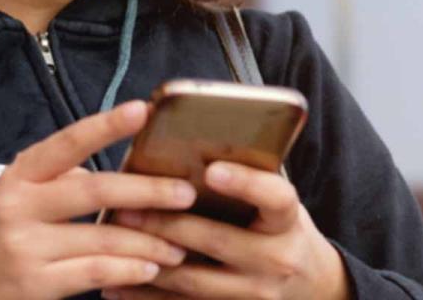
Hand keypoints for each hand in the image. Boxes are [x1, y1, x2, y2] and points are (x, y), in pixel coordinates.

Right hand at [0, 101, 197, 299]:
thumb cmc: (10, 222)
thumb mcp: (26, 189)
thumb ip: (69, 176)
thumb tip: (135, 169)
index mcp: (23, 173)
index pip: (68, 143)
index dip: (105, 126)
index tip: (142, 110)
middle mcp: (20, 206)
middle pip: (94, 191)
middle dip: (147, 191)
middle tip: (186, 193)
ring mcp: (25, 247)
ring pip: (101, 239)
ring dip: (149, 242)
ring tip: (180, 243)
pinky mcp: (34, 285)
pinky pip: (93, 274)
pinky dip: (128, 270)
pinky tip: (151, 268)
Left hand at [103, 161, 350, 299]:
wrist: (310, 287)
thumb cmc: (281, 228)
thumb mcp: (278, 201)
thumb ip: (249, 177)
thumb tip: (196, 139)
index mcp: (288, 220)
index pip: (275, 197)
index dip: (245, 183)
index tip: (212, 169)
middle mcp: (276, 259)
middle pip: (217, 240)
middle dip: (167, 224)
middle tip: (126, 207)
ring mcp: (256, 295)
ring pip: (194, 281)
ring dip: (148, 260)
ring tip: (112, 240)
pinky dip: (149, 297)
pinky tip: (118, 284)